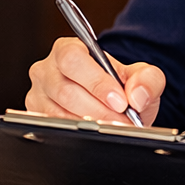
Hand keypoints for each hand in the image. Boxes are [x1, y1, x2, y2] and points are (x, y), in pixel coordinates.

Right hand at [26, 37, 165, 125]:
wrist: (114, 107)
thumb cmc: (120, 87)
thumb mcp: (140, 77)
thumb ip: (147, 79)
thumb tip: (137, 95)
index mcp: (68, 49)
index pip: (73, 59)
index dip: (96, 82)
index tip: (120, 101)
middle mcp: (47, 70)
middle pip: (65, 91)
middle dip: (98, 110)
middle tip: (122, 121)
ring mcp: (38, 95)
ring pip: (58, 114)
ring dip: (90, 124)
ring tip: (115, 128)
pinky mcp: (36, 117)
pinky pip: (54, 129)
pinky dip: (78, 135)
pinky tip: (97, 134)